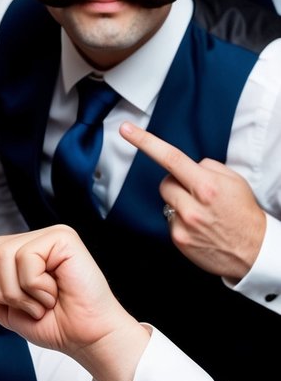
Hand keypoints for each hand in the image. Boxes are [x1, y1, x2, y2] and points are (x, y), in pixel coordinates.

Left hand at [0, 224, 148, 380]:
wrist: (87, 339)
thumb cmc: (54, 324)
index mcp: (17, 251)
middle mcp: (31, 238)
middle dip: (8, 291)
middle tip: (37, 302)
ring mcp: (47, 235)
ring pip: (4, 257)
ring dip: (24, 292)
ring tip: (48, 297)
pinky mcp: (62, 237)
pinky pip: (26, 259)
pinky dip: (38, 285)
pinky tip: (59, 288)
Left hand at [120, 122, 265, 281]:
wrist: (254, 251)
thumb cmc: (244, 213)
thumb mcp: (233, 181)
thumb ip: (207, 167)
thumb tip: (188, 166)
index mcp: (207, 186)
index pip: (170, 157)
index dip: (145, 141)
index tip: (126, 129)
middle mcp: (192, 206)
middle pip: (165, 182)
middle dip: (177, 183)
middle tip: (197, 193)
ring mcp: (183, 225)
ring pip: (166, 201)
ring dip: (178, 202)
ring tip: (202, 212)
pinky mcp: (178, 240)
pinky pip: (169, 220)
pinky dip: (180, 220)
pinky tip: (199, 227)